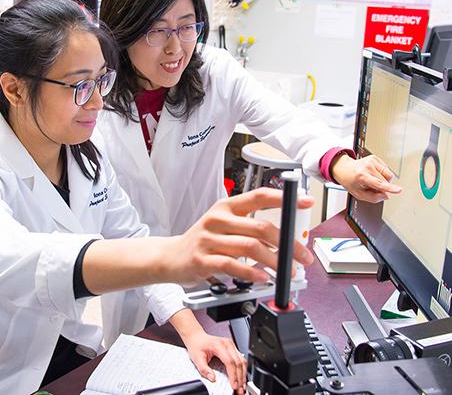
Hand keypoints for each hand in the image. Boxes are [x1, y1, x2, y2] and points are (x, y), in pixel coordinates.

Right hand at [169, 188, 313, 285]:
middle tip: (303, 257)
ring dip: (275, 261)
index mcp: (227, 206)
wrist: (171, 257)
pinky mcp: (202, 259)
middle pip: (261, 227)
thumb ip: (251, 228)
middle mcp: (218, 219)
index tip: (305, 202)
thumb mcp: (225, 226)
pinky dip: (252, 273)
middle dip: (288, 244)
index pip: (259, 196)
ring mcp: (209, 239)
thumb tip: (287, 238)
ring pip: (250, 247)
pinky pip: (232, 265)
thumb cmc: (204, 241)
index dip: (285, 199)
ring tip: (287, 272)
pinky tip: (263, 278)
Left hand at [183, 330, 245, 393]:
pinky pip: (241, 359)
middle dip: (240, 378)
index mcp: (218, 345)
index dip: (233, 375)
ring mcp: (231, 345)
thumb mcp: (197, 358)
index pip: (229, 361)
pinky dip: (242, 370)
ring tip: (242, 386)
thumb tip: (212, 378)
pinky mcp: (232, 348)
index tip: (234, 385)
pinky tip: (241, 378)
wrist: (197, 337)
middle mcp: (227, 344)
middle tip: (240, 390)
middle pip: (238, 362)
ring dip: (243, 374)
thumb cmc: (197, 345)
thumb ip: (204, 369)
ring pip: (242, 360)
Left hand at [331, 154, 401, 202]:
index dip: (389, 188)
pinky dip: (382, 174)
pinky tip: (372, 174)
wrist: (344, 168)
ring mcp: (371, 161)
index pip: (378, 184)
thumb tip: (386, 195)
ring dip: (383, 180)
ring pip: (389, 175)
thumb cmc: (350, 181)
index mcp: (361, 176)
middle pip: (386, 181)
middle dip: (383, 187)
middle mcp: (367, 167)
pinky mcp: (375, 158)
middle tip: (371, 186)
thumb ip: (373, 198)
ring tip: (372, 179)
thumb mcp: (358, 194)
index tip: (399, 190)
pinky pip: (386, 170)